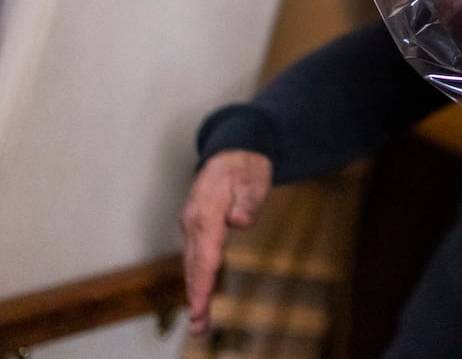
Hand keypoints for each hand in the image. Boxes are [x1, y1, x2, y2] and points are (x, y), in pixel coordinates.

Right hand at [179, 150, 272, 333]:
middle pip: (194, 265)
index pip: (205, 256)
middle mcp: (193, 222)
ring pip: (192, 263)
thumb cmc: (245, 167)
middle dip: (196, 297)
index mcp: (207, 214)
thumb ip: (248, 202)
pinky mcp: (196, 227)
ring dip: (195, 291)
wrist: (233, 150)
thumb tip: (241, 221)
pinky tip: (199, 293)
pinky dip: (195, 277)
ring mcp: (192, 225)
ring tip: (199, 320)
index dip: (202, 284)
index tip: (199, 307)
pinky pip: (195, 256)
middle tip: (199, 326)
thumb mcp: (253, 180)